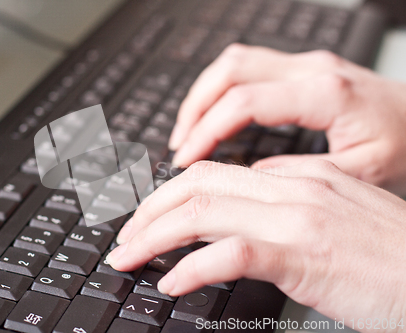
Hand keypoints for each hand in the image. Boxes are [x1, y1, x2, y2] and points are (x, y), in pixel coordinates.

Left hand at [107, 160, 405, 331]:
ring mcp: (295, 217)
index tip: (150, 217)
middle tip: (125, 237)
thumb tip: (246, 203)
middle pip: (197, 184)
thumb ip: (292, 198)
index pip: (216, 173)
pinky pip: (230, 253)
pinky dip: (192, 268)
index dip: (172, 194)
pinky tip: (171, 283)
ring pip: (201, 212)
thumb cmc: (391, 254)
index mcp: (298, 175)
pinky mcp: (302, 254)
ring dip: (154, 235)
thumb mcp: (336, 212)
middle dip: (149, 209)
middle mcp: (291, 187)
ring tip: (128, 257)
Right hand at [168, 44, 405, 194]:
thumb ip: (302, 172)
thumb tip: (252, 177)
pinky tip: (215, 115)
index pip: (244, 101)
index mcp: (325, 93)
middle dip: (194, 107)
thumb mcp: (360, 170)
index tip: (187, 158)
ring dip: (203, 95)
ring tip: (188, 131)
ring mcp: (305, 64)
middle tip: (179, 144)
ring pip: (234, 62)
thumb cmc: (405, 142)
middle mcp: (311, 69)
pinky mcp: (303, 69)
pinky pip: (247, 68)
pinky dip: (220, 91)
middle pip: (230, 70)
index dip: (207, 130)